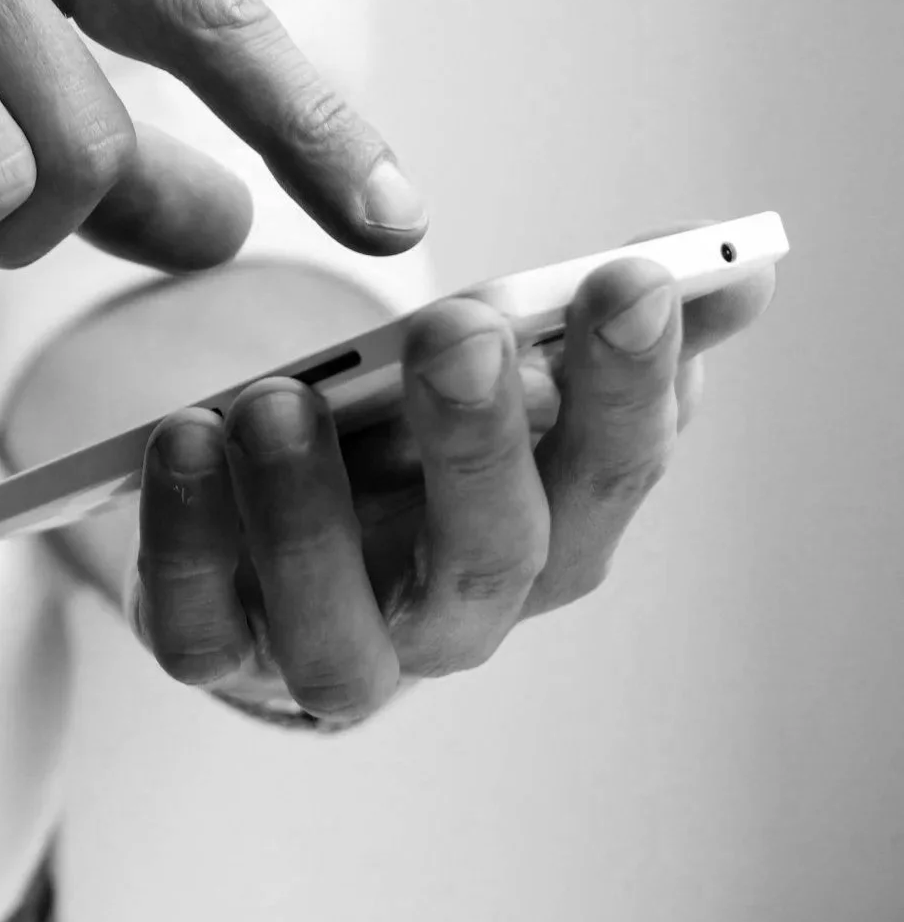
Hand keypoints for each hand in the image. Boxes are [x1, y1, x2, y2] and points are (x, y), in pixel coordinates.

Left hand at [128, 239, 776, 724]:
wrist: (273, 544)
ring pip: (337, 628)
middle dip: (480, 441)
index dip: (628, 383)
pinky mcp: (216, 650)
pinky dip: (187, 539)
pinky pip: (198, 625)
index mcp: (549, 535)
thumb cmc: (408, 453)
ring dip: (309, 513)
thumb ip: (598, 326)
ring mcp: (332, 648)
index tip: (626, 277)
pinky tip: (182, 439)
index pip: (612, 471)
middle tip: (459, 331)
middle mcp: (455, 616)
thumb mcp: (505, 380)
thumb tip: (740, 270)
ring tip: (277, 400)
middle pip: (491, 556)